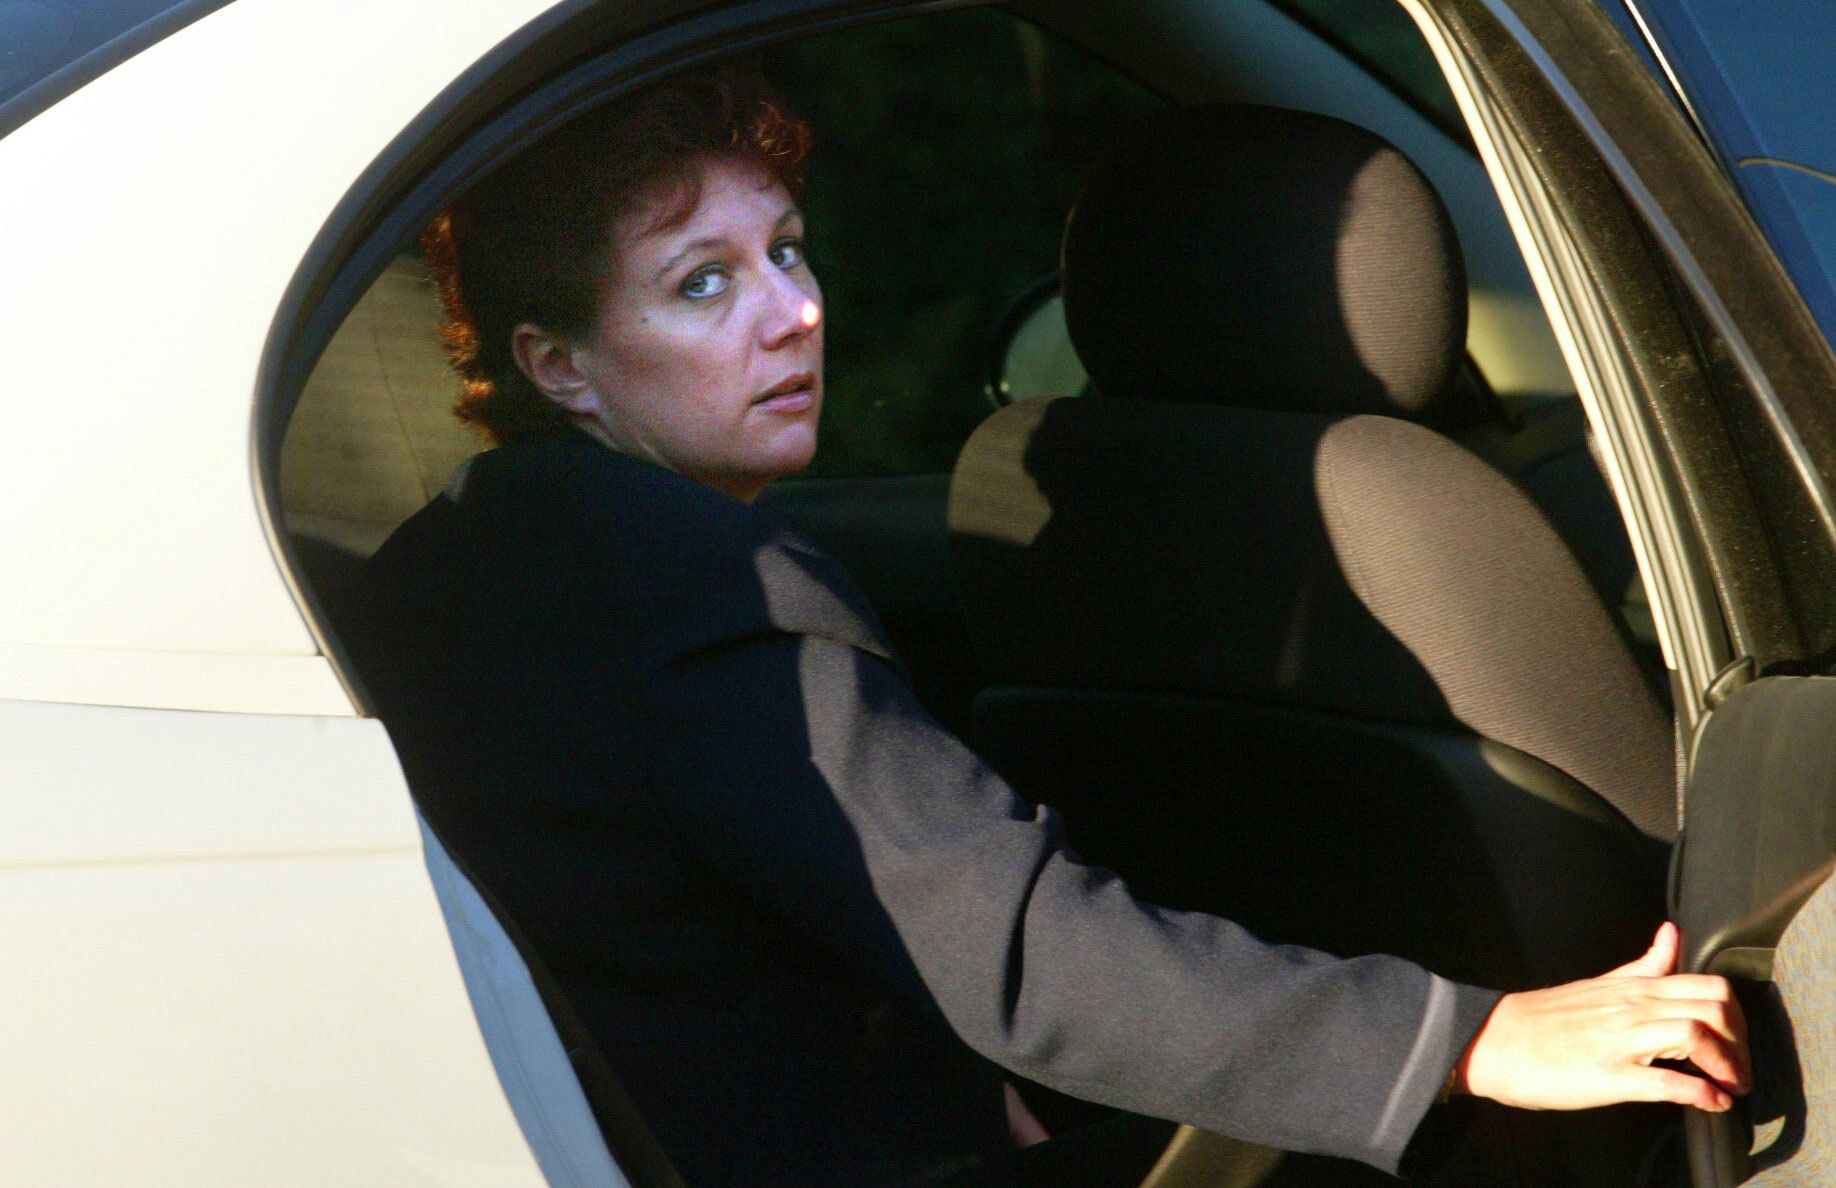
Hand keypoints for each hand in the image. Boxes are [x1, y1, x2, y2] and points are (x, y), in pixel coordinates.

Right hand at [1455, 922, 1750, 1111]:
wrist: (1492, 1038)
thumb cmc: (1542, 1017)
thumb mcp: (1600, 983)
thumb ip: (1643, 964)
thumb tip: (1672, 933)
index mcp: (1633, 988)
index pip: (1709, 986)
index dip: (1737, 1017)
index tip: (1737, 1043)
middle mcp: (1633, 1008)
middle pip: (1714, 1008)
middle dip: (1741, 1044)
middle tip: (1739, 1069)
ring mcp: (1622, 1040)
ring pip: (1696, 1035)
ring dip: (1727, 1066)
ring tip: (1729, 1086)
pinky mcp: (1609, 1075)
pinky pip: (1666, 1081)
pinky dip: (1700, 1095)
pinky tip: (1708, 1103)